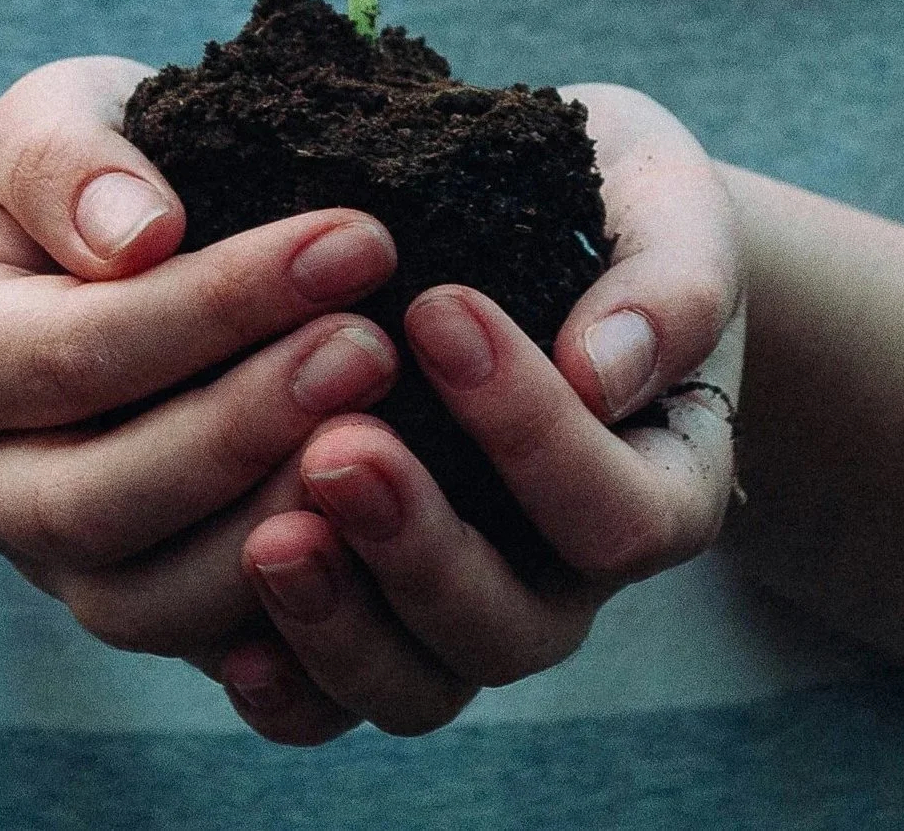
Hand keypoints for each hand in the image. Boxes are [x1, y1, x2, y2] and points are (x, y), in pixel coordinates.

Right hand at [0, 56, 401, 665]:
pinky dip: (292, 620)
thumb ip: (68, 161)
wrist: (67, 266)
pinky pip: (204, 651)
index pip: (78, 349)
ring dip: (273, 527)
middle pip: (99, 500)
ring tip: (389, 439)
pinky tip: (382, 545)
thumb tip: (140, 233)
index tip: (358, 238)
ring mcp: (52, 562)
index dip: (221, 303)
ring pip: (146, 604)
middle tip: (375, 346)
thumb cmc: (76, 179)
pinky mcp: (135, 603)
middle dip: (247, 426)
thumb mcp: (49, 121)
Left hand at [219, 83, 744, 744]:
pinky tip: (234, 640)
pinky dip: (290, 686)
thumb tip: (601, 371)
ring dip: (341, 623)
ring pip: (419, 684)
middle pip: (512, 627)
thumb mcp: (666, 206)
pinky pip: (335, 700)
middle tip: (337, 446)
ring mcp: (467, 602)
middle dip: (420, 545)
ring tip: (269, 539)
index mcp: (662, 482)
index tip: (439, 308)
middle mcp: (568, 572)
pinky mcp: (374, 610)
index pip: (617, 511)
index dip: (531, 431)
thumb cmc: (612, 203)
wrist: (539, 222)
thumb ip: (669, 284)